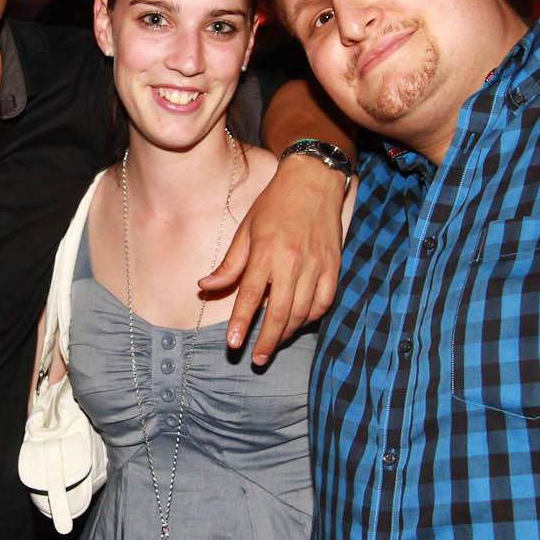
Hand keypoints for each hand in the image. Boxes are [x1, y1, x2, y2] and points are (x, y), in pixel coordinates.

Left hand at [201, 155, 344, 364]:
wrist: (313, 181)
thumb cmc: (274, 205)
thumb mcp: (246, 230)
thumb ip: (229, 264)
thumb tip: (204, 287)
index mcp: (266, 252)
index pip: (250, 296)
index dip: (241, 323)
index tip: (233, 345)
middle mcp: (293, 262)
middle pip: (279, 313)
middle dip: (266, 341)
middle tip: (256, 359)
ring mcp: (316, 265)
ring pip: (302, 312)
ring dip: (287, 333)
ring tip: (273, 344)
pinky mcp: (334, 266)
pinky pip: (324, 302)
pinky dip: (312, 317)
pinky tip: (299, 322)